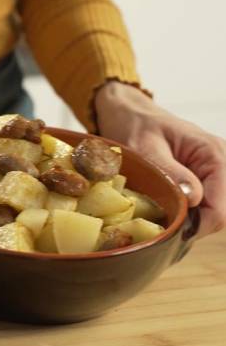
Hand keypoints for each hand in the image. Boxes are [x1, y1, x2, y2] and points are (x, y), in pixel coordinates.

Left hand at [95, 81, 225, 237]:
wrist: (129, 114)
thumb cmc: (135, 126)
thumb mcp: (147, 148)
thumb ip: (172, 172)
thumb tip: (195, 199)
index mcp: (213, 153)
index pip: (221, 208)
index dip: (197, 226)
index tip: (168, 231)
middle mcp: (221, 162)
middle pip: (220, 213)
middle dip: (193, 225)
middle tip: (161, 226)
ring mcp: (215, 171)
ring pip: (212, 212)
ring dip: (189, 220)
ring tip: (161, 217)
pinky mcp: (204, 178)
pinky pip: (203, 205)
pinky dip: (186, 213)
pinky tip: (166, 211)